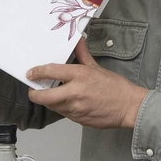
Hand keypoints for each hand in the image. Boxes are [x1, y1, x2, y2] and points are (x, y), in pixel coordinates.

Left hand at [28, 39, 149, 129]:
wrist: (129, 107)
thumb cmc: (115, 87)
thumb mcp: (97, 67)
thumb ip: (83, 54)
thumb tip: (78, 41)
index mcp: (79, 75)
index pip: (50, 71)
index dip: (37, 72)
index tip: (31, 73)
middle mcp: (74, 92)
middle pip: (43, 96)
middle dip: (34, 93)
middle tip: (33, 90)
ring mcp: (75, 108)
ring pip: (52, 106)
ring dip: (49, 101)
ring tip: (51, 94)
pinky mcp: (77, 119)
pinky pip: (63, 113)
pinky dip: (61, 107)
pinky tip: (67, 102)